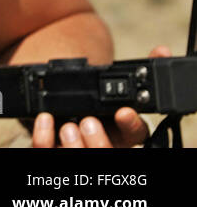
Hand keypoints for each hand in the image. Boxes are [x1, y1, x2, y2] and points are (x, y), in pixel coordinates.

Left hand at [32, 45, 170, 147]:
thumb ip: (132, 71)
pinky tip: (45, 119)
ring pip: (80, 156)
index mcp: (122, 132)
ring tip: (68, 126)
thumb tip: (161, 50)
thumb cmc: (90, 96)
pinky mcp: (54, 147)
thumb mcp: (107, 86)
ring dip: (74, 143)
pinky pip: (47, 151)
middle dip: (98, 139)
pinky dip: (44, 136)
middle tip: (88, 121)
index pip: (137, 135)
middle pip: (106, 152)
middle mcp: (104, 143)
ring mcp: (78, 148)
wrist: (58, 103)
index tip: (123, 112)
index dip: (131, 124)